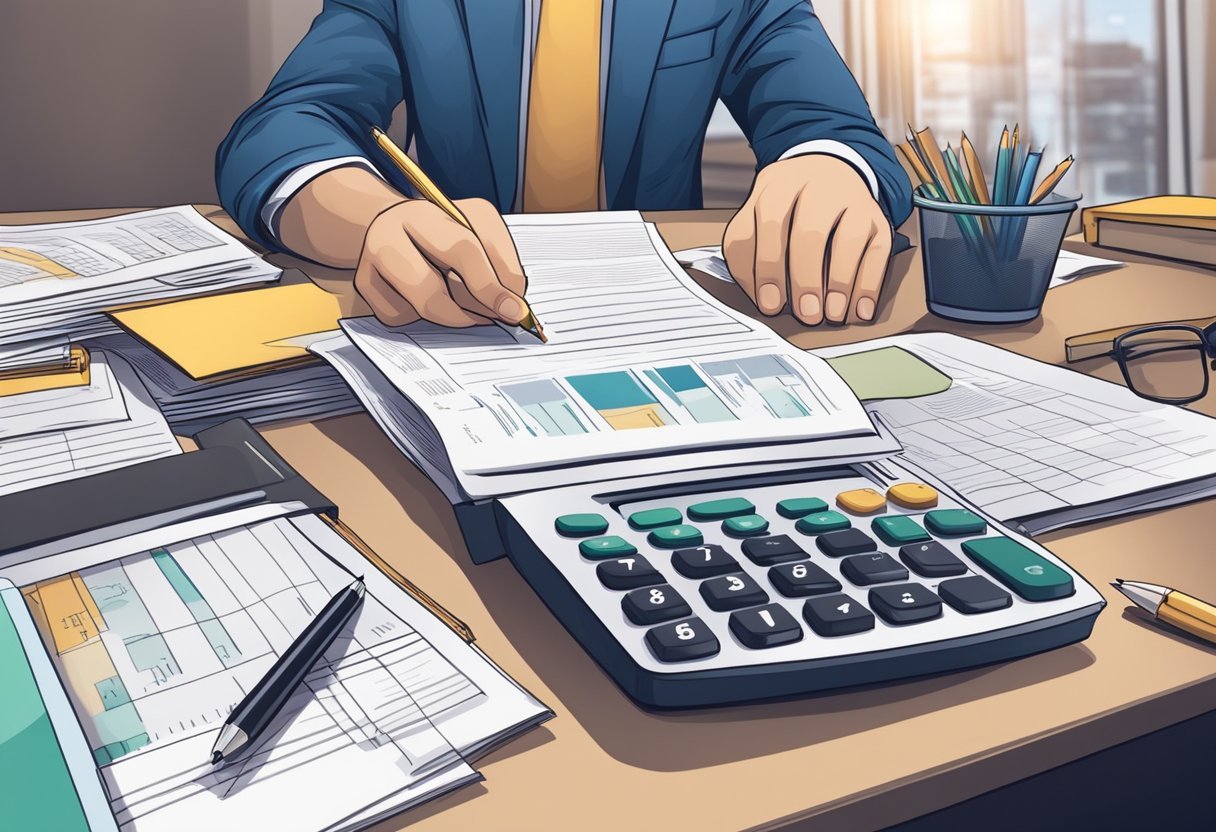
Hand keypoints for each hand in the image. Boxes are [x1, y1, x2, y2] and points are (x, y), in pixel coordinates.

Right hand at [354, 198, 527, 326]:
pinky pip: (403, 316)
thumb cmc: (444, 234)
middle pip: (435, 284)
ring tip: (470, 309)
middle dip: (477, 305)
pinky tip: (426, 299)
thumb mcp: (477, 232)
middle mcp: (395, 229)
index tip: (516, 309)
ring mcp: (374, 256)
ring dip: (455, 316)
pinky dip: (423, 317)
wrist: (395, 227)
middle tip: (499, 317)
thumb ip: (500, 262)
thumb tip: (511, 304)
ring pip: (421, 305)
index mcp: (431, 211)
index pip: (465, 250)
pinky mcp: (365, 283)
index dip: (494, 285)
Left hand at [723, 154, 891, 324]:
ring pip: (848, 240)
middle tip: (805, 314)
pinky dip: (869, 285)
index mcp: (777, 186)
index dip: (766, 268)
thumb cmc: (785, 206)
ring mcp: (850, 199)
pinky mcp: (876, 216)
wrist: (825, 169)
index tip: (769, 304)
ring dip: (840, 282)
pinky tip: (860, 310)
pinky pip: (878, 252)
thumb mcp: (756, 215)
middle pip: (809, 234)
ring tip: (832, 314)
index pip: (768, 226)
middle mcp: (816, 187)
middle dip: (804, 280)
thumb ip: (748, 250)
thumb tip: (759, 297)